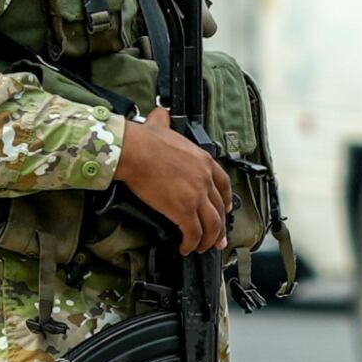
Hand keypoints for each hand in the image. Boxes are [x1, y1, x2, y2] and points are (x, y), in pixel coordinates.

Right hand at [112, 108, 229, 251]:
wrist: (135, 151)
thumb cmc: (144, 140)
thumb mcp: (161, 125)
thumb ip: (164, 120)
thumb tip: (160, 113)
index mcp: (204, 161)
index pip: (224, 184)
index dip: (226, 201)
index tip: (226, 210)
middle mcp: (205, 179)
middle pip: (219, 209)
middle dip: (220, 227)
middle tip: (218, 239)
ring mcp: (197, 196)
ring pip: (211, 225)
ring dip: (208, 240)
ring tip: (202, 248)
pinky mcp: (184, 210)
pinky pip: (193, 233)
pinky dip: (191, 243)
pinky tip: (185, 248)